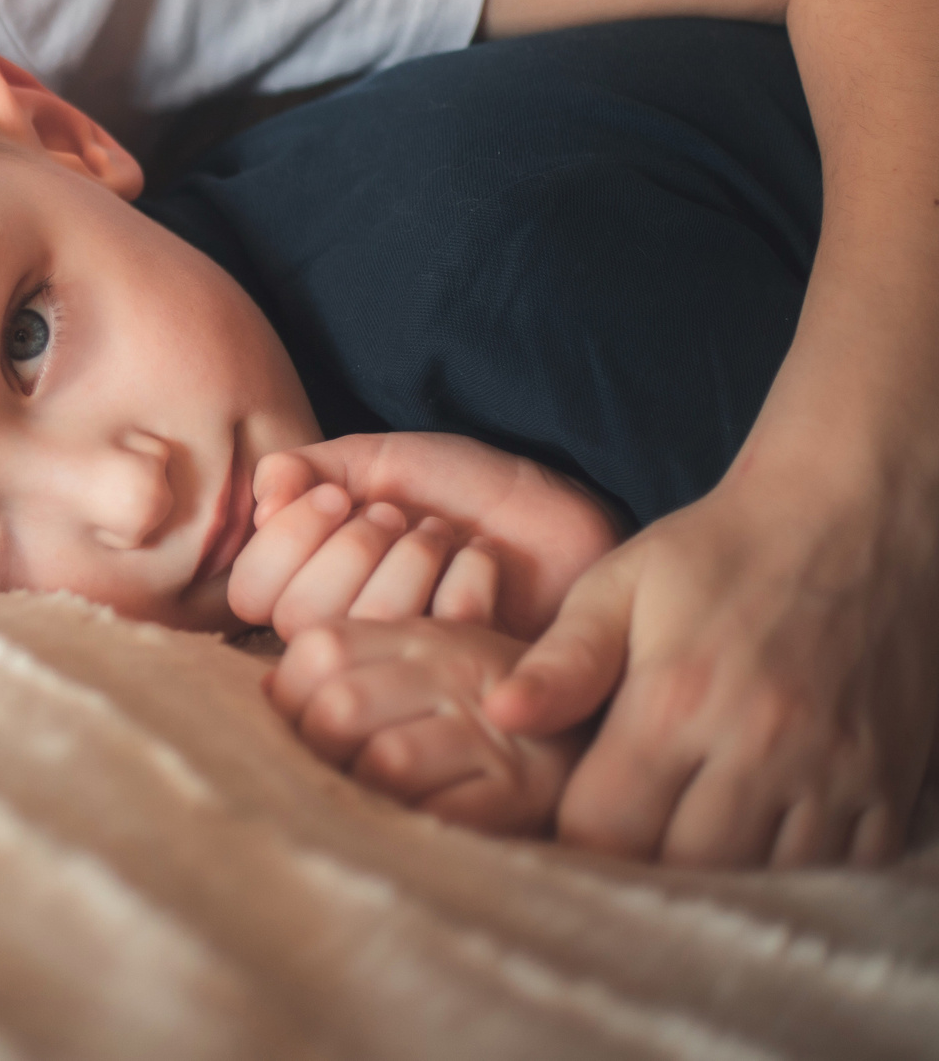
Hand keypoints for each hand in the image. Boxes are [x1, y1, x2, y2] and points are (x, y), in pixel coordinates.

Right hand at [251, 434, 615, 638]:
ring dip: (407, 561)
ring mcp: (399, 664)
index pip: (250, 591)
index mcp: (307, 586)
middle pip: (299, 616)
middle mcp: (342, 636)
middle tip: (398, 516)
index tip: (338, 497)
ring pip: (365, 630)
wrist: (551, 508)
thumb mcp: (375, 461)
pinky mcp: (458, 678)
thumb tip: (263, 495)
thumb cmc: (457, 487)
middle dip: (352, 548)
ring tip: (439, 533)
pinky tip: (482, 557)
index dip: (288, 542)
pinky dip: (464, 576)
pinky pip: (435, 636)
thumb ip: (306, 469)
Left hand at [273, 617, 582, 835]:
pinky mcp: (520, 793)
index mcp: (420, 635)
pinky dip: (408, 825)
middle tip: (323, 772)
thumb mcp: (426, 661)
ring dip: (358, 791)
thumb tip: (266, 692)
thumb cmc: (487, 703)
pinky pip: (439, 816)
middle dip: (314, 749)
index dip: (287, 694)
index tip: (294, 725)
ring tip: (363, 799)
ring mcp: (490, 732)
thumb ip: (348, 665)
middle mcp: (454, 672)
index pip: (318, 648)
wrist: (605, 733)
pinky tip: (406, 825)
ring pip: (384, 761)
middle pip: (338, 707)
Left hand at [484, 438, 937, 866]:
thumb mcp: (622, 584)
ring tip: (695, 821)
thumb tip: (500, 716)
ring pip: (763, 878)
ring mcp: (837, 772)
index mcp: (678, 701)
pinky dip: (800, 864)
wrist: (853, 514)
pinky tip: (767, 822)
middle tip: (631, 823)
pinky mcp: (892, 782)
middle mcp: (763, 748)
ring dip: (722, 868)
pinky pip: (842, 869)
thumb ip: (563, 659)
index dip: (577, 834)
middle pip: (682, 869)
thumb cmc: (721, 551)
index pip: (606, 829)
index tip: (572, 812)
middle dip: (644, 861)